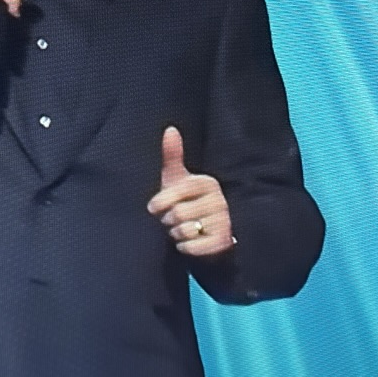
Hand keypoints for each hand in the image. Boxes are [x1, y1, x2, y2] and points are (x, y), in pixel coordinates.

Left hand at [147, 126, 233, 256]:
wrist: (207, 233)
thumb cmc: (186, 202)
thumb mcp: (177, 179)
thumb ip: (173, 155)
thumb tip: (170, 129)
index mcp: (207, 183)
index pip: (177, 192)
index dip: (160, 202)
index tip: (154, 208)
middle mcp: (219, 200)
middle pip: (178, 214)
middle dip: (168, 221)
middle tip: (172, 221)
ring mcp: (223, 222)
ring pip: (184, 231)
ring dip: (176, 234)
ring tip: (181, 230)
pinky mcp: (223, 242)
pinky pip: (192, 247)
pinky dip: (184, 247)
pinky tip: (188, 242)